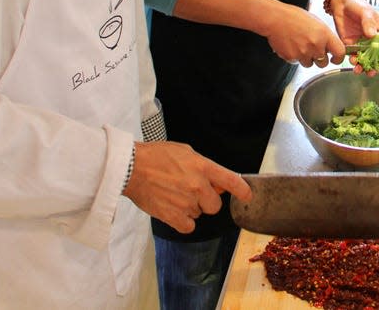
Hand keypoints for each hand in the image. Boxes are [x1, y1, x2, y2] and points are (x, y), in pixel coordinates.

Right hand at [124, 141, 251, 233]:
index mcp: (202, 167)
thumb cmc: (156, 156)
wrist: (131, 168)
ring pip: (199, 214)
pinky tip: (172, 209)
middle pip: (215, 205)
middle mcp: (197, 186)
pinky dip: (182, 221)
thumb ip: (203, 166)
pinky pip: (188, 226)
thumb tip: (216, 181)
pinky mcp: (172, 216)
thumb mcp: (184, 152)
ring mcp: (186, 203)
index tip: (247, 196)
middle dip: (207, 201)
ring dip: (191, 209)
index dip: (242, 190)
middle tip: (192, 193)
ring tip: (174, 195)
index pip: (231, 181)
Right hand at [263, 2, 343, 67]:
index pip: (340, 52)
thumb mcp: (315, 22)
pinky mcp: (292, 58)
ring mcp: (303, 53)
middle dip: (319, 59)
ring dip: (306, 58)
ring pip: (310, 64)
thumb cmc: (293, 17)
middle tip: (312, 50)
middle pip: (324, 63)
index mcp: (324, 34)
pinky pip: (297, 62)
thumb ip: (324, 35)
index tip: (335, 59)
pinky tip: (291, 45)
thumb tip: (329, 46)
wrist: (274, 19)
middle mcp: (316, 45)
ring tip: (299, 45)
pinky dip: (295, 57)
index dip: (338, 58)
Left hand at [330, 0, 378, 75]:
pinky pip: (353, 55)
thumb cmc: (358, 5)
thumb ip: (369, 23)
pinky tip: (351, 60)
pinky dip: (353, 60)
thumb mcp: (366, 12)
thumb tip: (372, 35)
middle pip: (376, 58)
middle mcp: (372, 41)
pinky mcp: (350, 45)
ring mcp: (361, 44)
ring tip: (357, 69)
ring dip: (362, 66)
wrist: (342, 2)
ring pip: (364, 60)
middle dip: (374, 67)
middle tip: (369, 73)